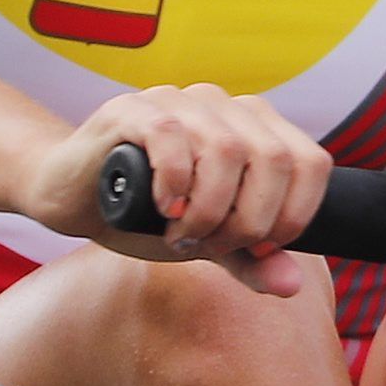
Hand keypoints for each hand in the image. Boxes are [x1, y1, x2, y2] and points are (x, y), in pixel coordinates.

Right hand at [21, 84, 330, 296]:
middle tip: (214, 246)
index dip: (296, 213)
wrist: (74, 196)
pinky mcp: (133, 109)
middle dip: (250, 219)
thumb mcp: (207, 242)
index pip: (311, 163)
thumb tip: (292, 284)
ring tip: (182, 234)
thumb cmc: (146, 214)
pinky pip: (170, 137)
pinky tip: (162, 209)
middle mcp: (224, 106)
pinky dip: (174, 184)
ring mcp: (179, 101)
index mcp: (255, 128)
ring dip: (210, 209)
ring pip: (227, 150)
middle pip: (274, 159)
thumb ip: (250, 259)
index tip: (260, 247)